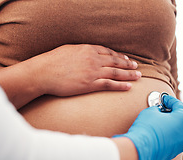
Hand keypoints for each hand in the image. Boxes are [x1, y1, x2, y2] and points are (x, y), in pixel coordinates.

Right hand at [26, 44, 140, 95]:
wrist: (44, 72)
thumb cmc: (52, 61)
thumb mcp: (68, 50)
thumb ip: (80, 51)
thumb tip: (85, 52)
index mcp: (87, 49)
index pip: (108, 52)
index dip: (118, 56)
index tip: (125, 58)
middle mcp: (93, 59)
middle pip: (115, 62)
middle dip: (127, 64)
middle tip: (136, 66)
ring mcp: (93, 72)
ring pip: (116, 73)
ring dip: (128, 75)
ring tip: (138, 76)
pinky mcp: (90, 84)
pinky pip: (109, 84)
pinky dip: (120, 86)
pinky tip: (128, 87)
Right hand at [113, 95, 182, 159]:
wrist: (140, 150)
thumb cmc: (146, 128)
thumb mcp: (151, 111)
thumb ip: (158, 109)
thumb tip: (159, 112)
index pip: (178, 105)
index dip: (169, 100)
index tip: (164, 99)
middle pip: (180, 118)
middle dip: (171, 113)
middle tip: (162, 109)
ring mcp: (181, 144)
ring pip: (177, 130)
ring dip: (170, 125)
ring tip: (158, 121)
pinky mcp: (174, 153)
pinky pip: (172, 140)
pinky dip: (167, 135)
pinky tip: (157, 133)